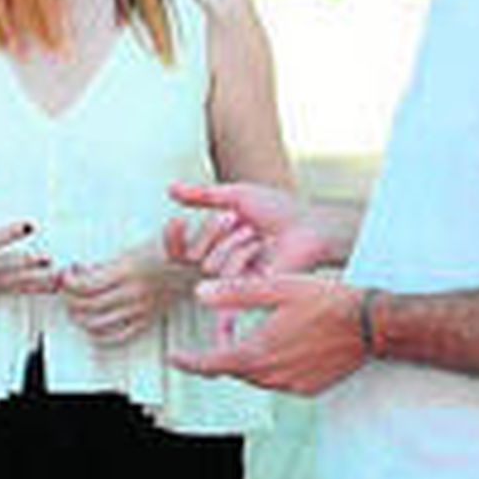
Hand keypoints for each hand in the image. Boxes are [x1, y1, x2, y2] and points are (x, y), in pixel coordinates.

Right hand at [0, 174, 60, 294]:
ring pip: (9, 284)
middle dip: (24, 265)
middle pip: (2, 268)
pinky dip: (31, 289)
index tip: (29, 225)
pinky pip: (10, 290)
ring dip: (33, 282)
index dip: (8, 234)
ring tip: (56, 276)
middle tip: (47, 258)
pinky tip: (51, 286)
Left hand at [60, 242, 197, 347]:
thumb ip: (109, 262)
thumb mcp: (135, 246)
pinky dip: (99, 334)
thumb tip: (84, 269)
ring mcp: (139, 309)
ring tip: (77, 304)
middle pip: (86, 305)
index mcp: (128, 270)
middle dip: (69, 297)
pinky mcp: (146, 319)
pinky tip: (94, 324)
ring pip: (97, 324)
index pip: (86, 285)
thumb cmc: (170, 251)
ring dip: (79, 316)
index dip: (69, 282)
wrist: (195, 264)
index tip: (67, 275)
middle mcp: (132, 293)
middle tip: (67, 288)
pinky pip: (117, 336)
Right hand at [165, 181, 331, 277]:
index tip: (177, 221)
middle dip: (215, 231)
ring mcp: (236, 278)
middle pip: (196, 254)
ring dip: (236, 244)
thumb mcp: (236, 196)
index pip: (179, 247)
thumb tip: (170, 188)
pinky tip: (249, 268)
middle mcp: (222, 262)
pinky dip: (236, 274)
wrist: (308, 225)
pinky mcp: (250, 290)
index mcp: (216, 242)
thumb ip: (202, 195)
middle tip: (242, 223)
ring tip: (259, 238)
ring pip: (213, 266)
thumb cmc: (278, 210)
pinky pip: (229, 282)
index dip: (172, 237)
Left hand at [169, 274, 369, 395]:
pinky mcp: (309, 388)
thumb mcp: (278, 286)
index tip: (173, 357)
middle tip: (212, 341)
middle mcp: (273, 375)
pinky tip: (279, 347)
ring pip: (256, 376)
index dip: (189, 362)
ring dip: (247, 360)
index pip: (213, 364)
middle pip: (234, 370)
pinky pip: (279, 381)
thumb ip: (235, 292)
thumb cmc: (326, 300)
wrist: (371, 323)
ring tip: (245, 340)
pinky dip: (271, 367)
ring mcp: (292, 385)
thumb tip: (200, 292)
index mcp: (259, 351)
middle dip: (220, 357)